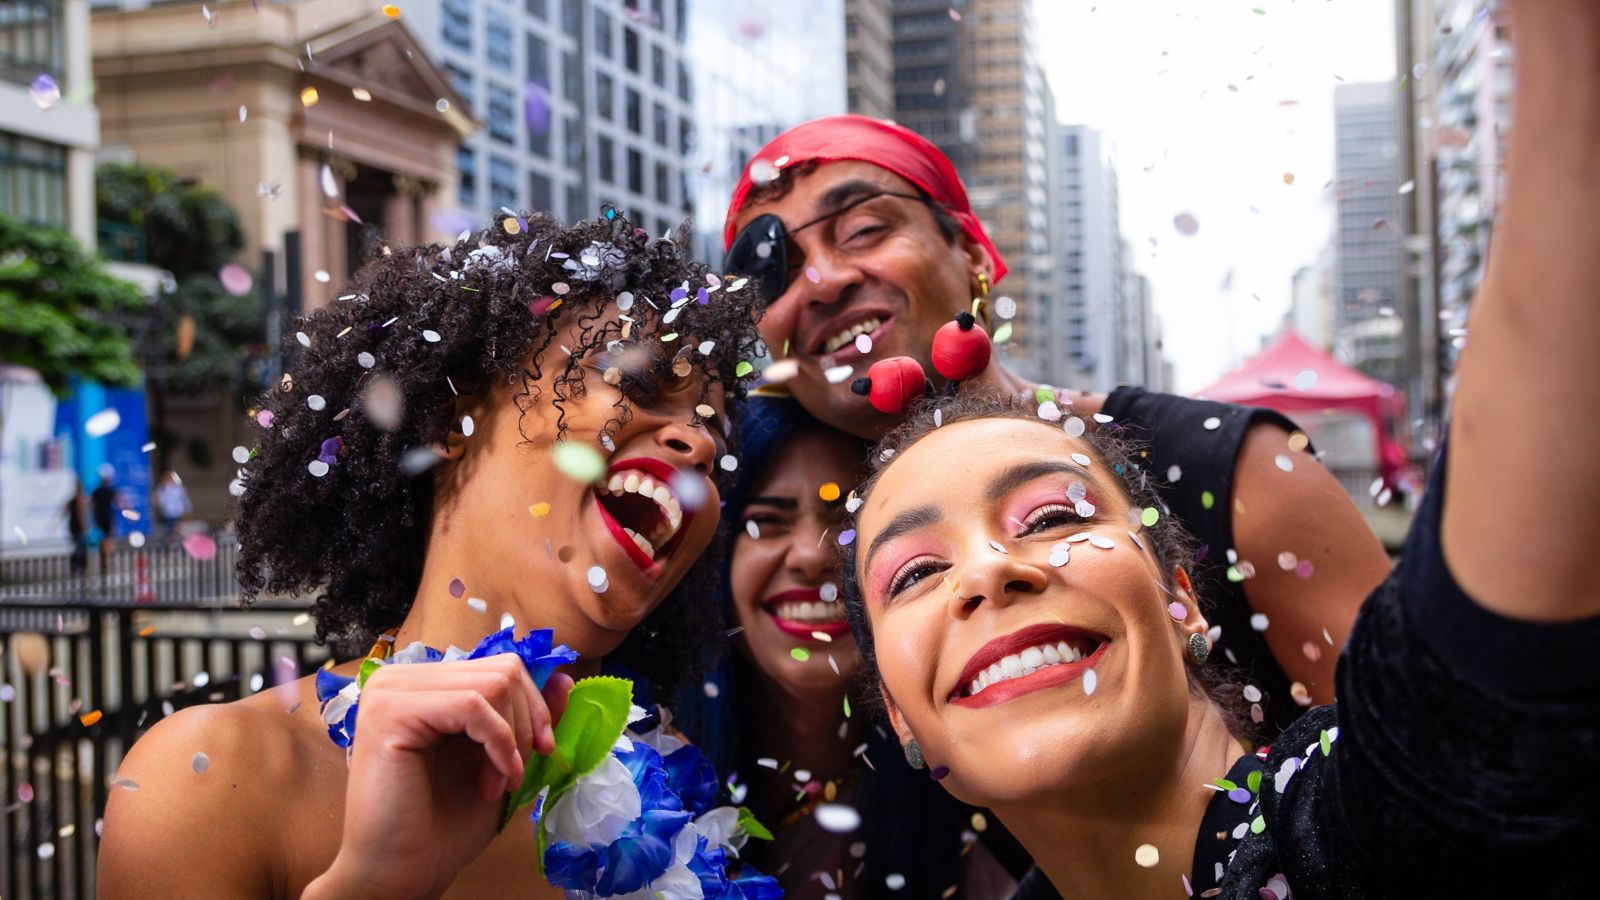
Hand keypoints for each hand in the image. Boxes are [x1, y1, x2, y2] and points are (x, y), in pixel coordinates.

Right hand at [305, 656, 573, 899]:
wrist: (403, 871)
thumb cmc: (444, 822)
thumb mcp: (501, 759)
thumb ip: (527, 716)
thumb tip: (564, 677)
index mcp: (423, 683)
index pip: (501, 666)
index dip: (534, 707)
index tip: (542, 750)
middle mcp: (400, 677)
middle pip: (502, 670)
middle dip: (525, 724)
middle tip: (516, 774)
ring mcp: (391, 691)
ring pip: (492, 684)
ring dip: (511, 740)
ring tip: (499, 784)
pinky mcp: (390, 712)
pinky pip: (471, 705)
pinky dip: (498, 744)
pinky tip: (492, 784)